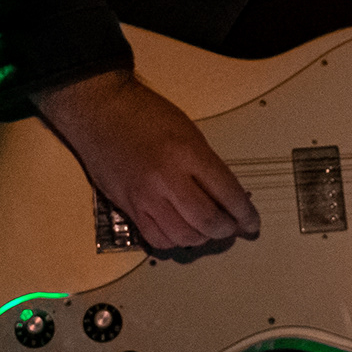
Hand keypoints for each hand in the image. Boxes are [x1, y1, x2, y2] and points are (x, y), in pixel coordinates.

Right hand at [32, 69, 258, 249]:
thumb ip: (206, 165)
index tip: (252, 223)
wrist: (100, 110)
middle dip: (226, 230)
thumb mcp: (188, 131)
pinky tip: (180, 231)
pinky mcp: (127, 206)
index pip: (227, 193)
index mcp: (188, 153)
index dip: (245, 214)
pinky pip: (156, 238)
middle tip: (232, 227)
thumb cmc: (144, 114)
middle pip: (207, 220)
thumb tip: (226, 196)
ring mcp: (145, 196)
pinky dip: (174, 241)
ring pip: (182, 236)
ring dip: (202, 238)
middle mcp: (167, 178)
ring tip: (207, 230)